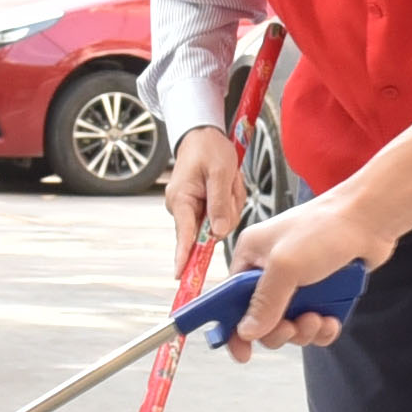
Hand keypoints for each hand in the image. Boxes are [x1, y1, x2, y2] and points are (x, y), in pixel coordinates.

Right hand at [164, 122, 247, 273]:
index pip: (184, 235)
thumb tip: (218, 233)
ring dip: (231, 204)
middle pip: (210, 231)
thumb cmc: (209, 148)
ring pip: (220, 224)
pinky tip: (227, 185)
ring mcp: (191, 210)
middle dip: (227, 211)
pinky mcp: (200, 209)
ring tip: (228, 181)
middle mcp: (182, 208)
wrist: (203, 136)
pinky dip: (229, 202)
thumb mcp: (220, 172)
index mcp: (181, 199)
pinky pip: (221, 216)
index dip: (184, 257)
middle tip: (230, 184)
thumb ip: (220, 203)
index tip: (181, 276)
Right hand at [223, 194, 373, 351]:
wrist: (370, 219)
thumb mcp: (285, 265)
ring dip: (304, 330)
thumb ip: (264, 301)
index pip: (230, 300)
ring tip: (317, 318)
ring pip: (291, 326)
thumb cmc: (325, 228)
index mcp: (251, 257)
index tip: (243, 353)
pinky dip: (323, 328)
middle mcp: (271, 271)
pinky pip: (315, 324)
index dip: (234, 328)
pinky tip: (331, 319)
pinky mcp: (321, 292)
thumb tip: (246, 331)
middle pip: (262, 321)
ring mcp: (298, 283)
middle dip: (279, 330)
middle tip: (293, 326)